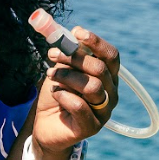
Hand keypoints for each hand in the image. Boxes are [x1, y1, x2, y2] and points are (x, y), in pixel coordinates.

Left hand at [33, 26, 119, 159]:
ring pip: (92, 86)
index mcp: (108, 76)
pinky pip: (80, 106)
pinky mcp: (92, 127)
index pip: (111, 56)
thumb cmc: (58, 95)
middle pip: (100, 69)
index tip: (77, 32)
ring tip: (50, 76)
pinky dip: (63, 95)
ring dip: (66, 76)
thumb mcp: (63, 70)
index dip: (96, 42)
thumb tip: (71, 35)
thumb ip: (70, 55)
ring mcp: (104, 111)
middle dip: (74, 58)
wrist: (47, 126)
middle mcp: (111, 92)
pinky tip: (55, 94)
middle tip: (53, 55)